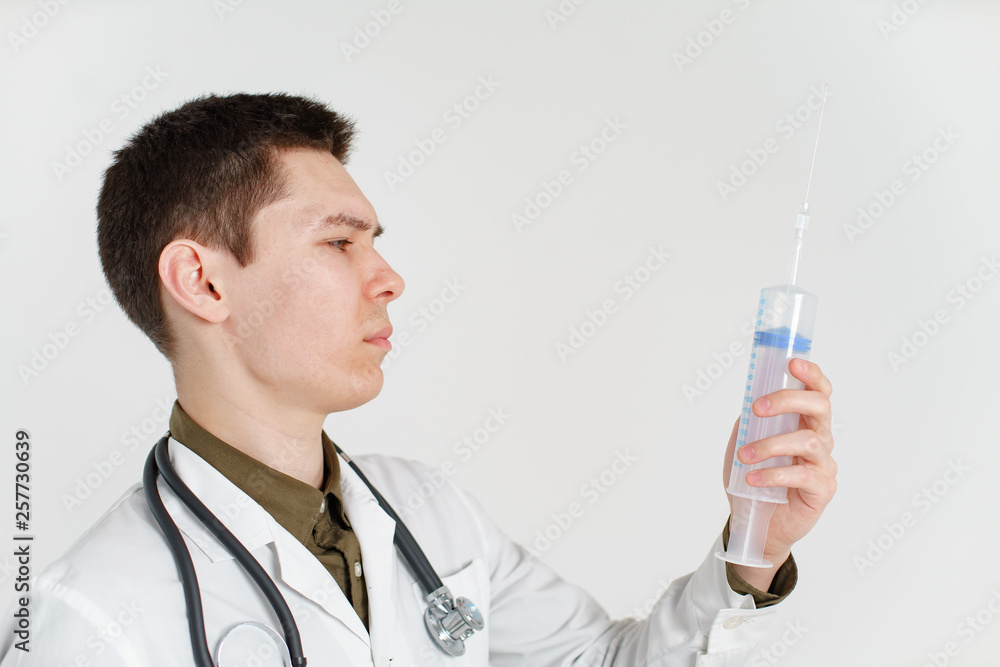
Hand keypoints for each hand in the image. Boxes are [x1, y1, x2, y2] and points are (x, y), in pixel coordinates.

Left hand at [721, 358, 836, 579]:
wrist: (755, 522)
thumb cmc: (754, 478)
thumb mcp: (744, 442)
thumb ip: (750, 421)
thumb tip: (749, 399)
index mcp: (804, 422)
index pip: (818, 391)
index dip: (811, 374)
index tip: (792, 363)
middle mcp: (819, 439)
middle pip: (820, 407)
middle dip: (789, 400)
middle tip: (759, 408)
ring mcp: (823, 464)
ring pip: (808, 441)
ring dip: (771, 445)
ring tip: (746, 455)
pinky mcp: (822, 490)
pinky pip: (802, 476)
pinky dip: (773, 474)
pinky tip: (753, 478)